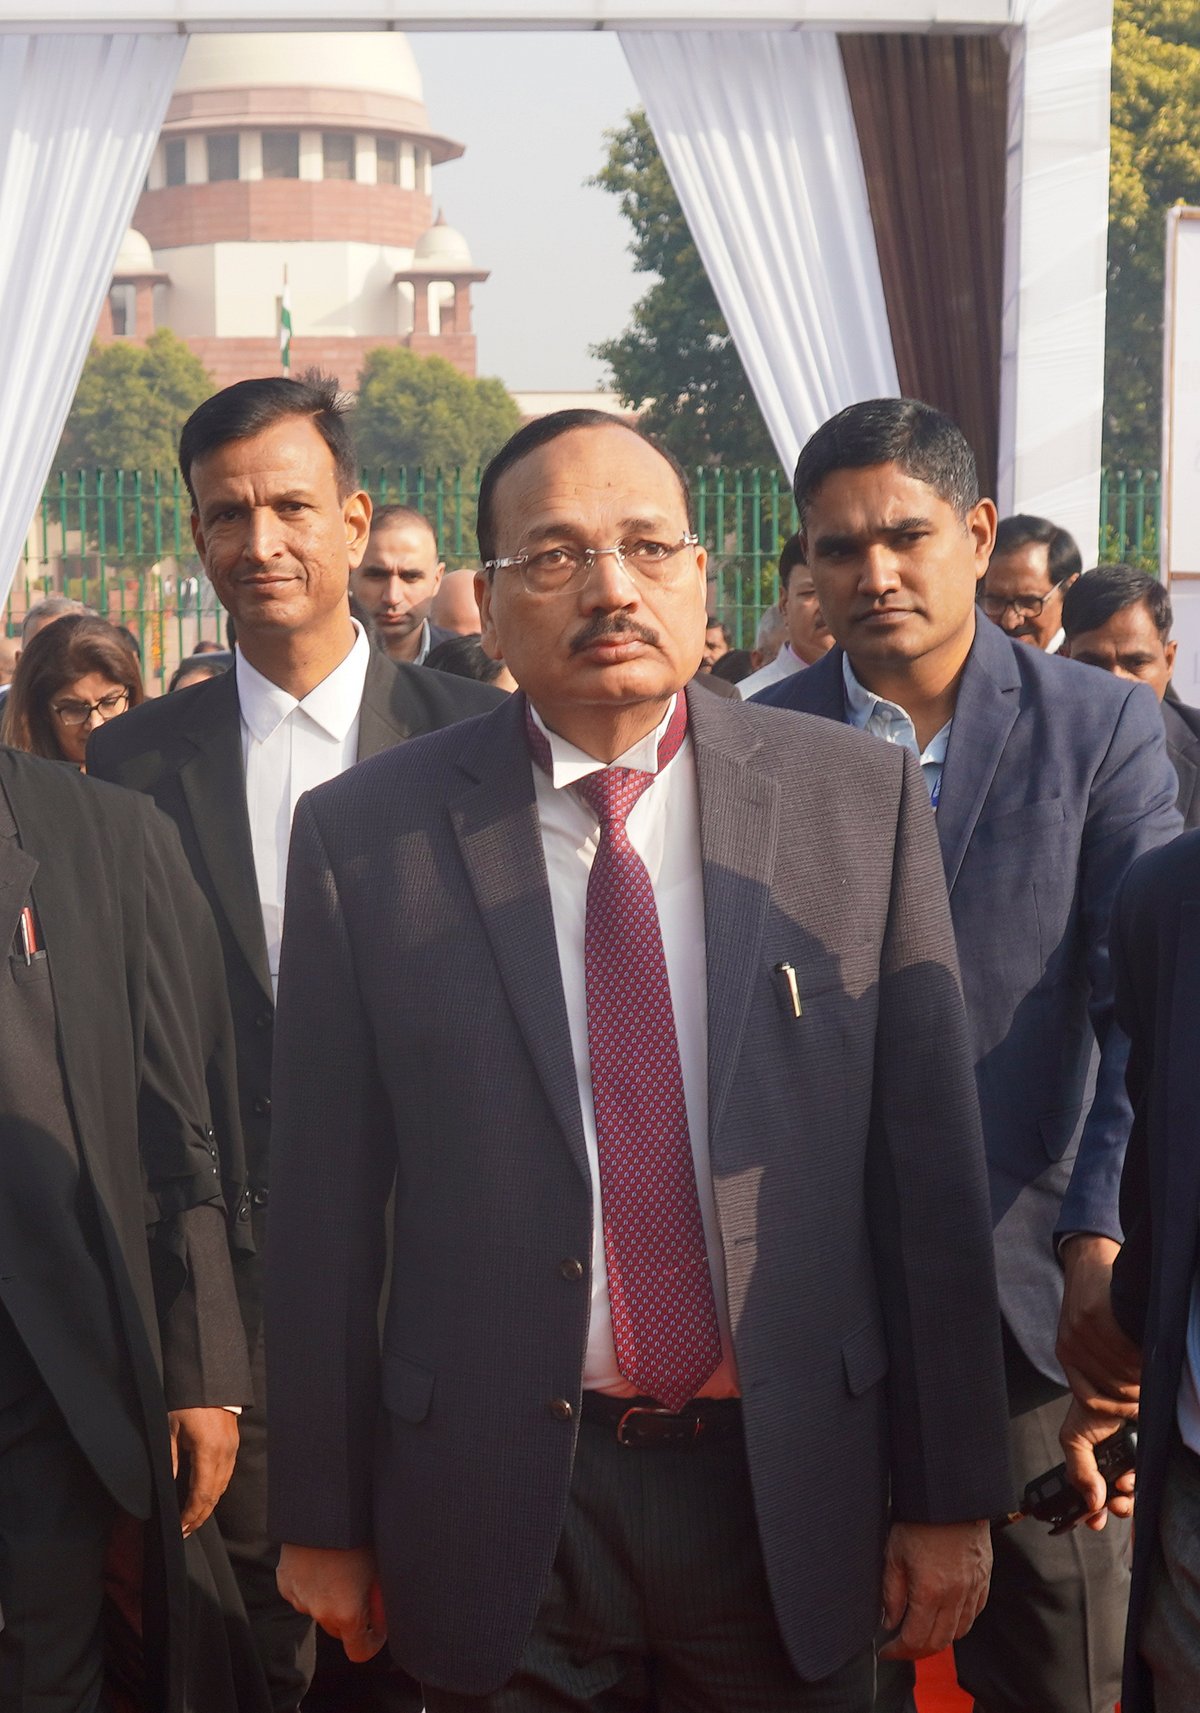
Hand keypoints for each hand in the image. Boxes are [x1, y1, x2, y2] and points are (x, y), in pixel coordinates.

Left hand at [169, 1407, 238, 1535]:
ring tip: (194, 1518)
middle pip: (215, 1495)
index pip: (201, 1493)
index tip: (181, 1527)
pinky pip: (226, 1475)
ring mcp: (232, 1449)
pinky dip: (216, 1491)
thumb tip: (169, 1485)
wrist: (211, 1382)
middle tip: (185, 1531)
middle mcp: (224, 1453)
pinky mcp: (233, 1445)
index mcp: (208, 1450)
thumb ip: (172, 1459)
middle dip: (200, 1516)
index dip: (191, 1513)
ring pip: (222, 1487)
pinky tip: (206, 1496)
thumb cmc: (188, 1403)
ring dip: (208, 1505)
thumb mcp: (171, 1429)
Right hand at [277, 1544, 387, 1662]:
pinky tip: (320, 1559)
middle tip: (363, 1588)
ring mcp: (299, 1598)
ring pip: (319, 1609)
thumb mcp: (379, 1568)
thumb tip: (384, 1612)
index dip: (373, 1641)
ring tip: (340, 1566)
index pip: (359, 1651)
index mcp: (347, 1613)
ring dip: (329, 1598)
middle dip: (352, 1616)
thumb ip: (380, 1598)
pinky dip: (311, 1583)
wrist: (323, 1507)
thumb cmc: (359, 1534)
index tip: (379, 1624)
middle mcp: (320, 1612)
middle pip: (338, 1630)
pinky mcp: (284, 1582)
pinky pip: (301, 1592)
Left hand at [879, 1520, 991, 1659]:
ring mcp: (973, 1588)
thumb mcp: (894, 1554)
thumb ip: (891, 1593)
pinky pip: (974, 1613)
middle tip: (900, 1647)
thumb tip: (889, 1621)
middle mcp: (955, 1596)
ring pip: (959, 1632)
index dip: (898, 1651)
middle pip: (938, 1642)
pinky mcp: (984, 1579)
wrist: (950, 1495)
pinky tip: (947, 1616)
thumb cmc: (919, 1519)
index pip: (915, 1639)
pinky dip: (960, 1622)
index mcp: (930, 1591)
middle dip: (916, 1651)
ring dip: (939, 1639)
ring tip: (922, 1632)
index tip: (886, 1651)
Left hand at [1056, 1235, 1141, 1405]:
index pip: (1090, 1398)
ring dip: (1144, 1375)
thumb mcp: (1085, 1333)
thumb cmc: (1094, 1299)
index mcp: (1066, 1355)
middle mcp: (1069, 1346)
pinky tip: (1151, 1352)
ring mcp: (1079, 1330)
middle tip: (1156, 1388)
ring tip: (1157, 1369)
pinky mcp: (1092, 1314)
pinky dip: (1141, 1356)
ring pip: (1120, 1369)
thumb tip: (1128, 1397)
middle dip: (1138, 1392)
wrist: (1086, 1258)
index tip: (1139, 1409)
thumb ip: (1098, 1361)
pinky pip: (1123, 1348)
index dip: (1118, 1409)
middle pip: (1111, 1385)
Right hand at [1058, 1398, 1136, 1530]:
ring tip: (1122, 1485)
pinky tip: (1132, 1477)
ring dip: (1126, 1497)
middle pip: (1113, 1499)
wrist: (1115, 1388)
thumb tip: (1091, 1502)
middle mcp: (1111, 1467)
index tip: (1094, 1521)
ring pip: (1131, 1494)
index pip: (1091, 1495)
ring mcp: (1130, 1464)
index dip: (1092, 1511)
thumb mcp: (1073, 1439)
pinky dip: (1139, 1484)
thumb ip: (1077, 1471)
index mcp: (1091, 1464)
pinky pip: (1146, 1481)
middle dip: (1113, 1506)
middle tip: (1113, 1504)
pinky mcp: (1147, 1460)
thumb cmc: (1091, 1406)